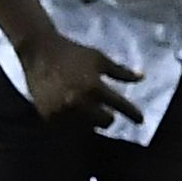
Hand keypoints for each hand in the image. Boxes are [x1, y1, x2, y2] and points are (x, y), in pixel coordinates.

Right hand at [17, 29, 137, 127]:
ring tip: (88, 110)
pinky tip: (74, 112)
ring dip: (91, 121)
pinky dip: (74, 123)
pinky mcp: (49, 116)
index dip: (133, 114)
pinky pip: (68, 128)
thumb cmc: (72, 53)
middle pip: (105, 122)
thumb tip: (142, 77)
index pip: (121, 106)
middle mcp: (79, 103)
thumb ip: (120, 72)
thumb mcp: (99, 59)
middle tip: (106, 111)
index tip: (141, 120)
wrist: (39, 52)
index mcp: (94, 87)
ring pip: (87, 127)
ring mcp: (63, 112)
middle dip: (109, 117)